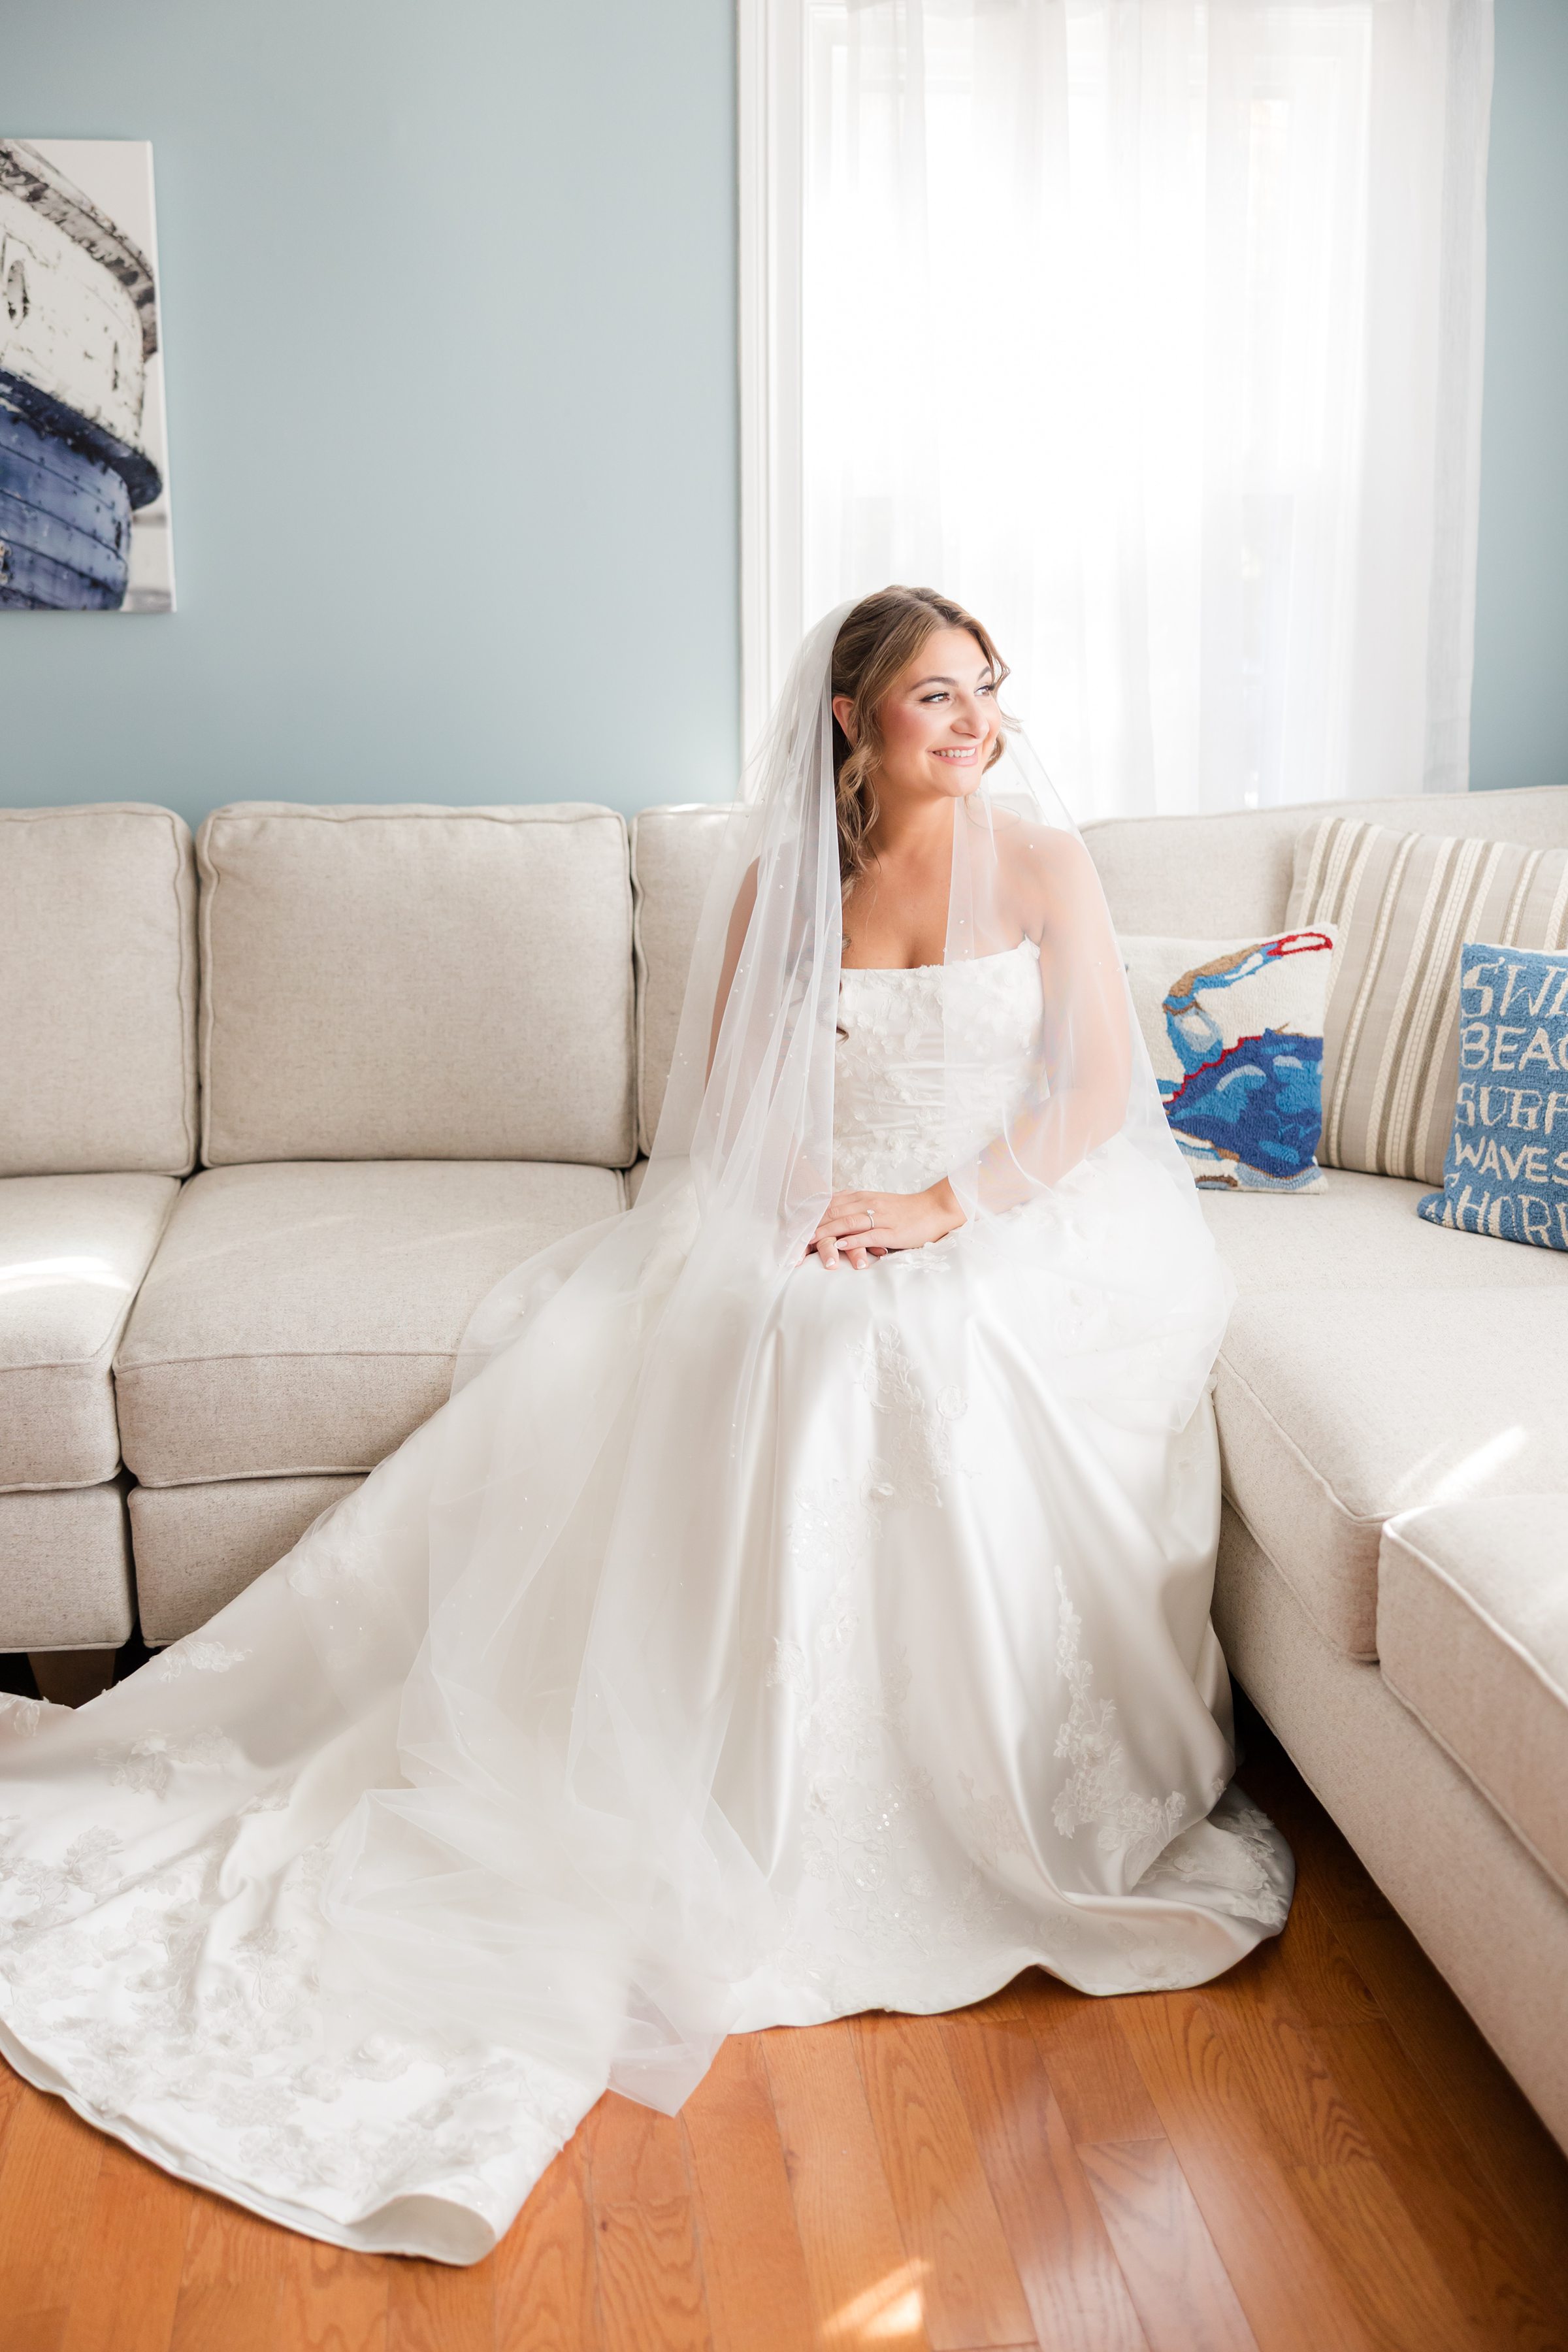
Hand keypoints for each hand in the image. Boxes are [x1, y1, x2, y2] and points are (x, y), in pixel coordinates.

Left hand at [806, 1179, 964, 1269]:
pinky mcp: (891, 1231)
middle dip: (811, 1224)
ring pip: (847, 1222)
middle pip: (833, 1212)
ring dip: (826, 1232)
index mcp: (862, 1197)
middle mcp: (867, 1204)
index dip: (809, 1214)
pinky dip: (852, 1240)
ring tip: (809, 1240)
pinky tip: (839, 1245)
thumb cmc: (904, 1211)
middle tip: (792, 1236)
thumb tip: (830, 1210)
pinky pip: (869, 1235)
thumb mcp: (875, 1203)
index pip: (829, 1203)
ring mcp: (879, 1217)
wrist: (933, 1209)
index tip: (791, 1224)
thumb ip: (854, 1206)